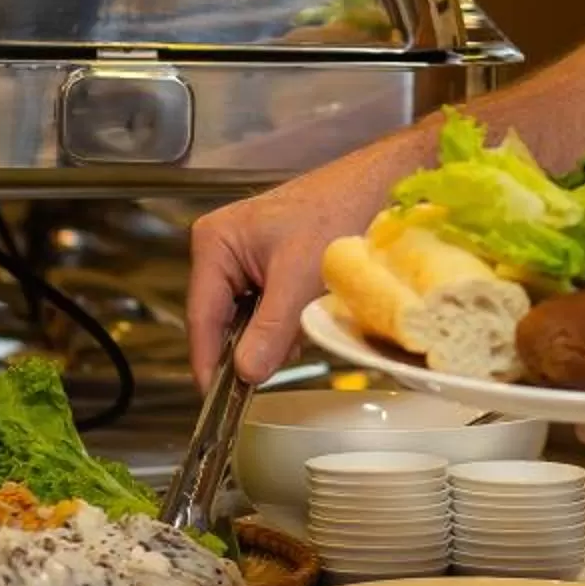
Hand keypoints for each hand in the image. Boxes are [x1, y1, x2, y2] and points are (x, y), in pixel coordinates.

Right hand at [187, 163, 385, 386]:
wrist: (382, 185)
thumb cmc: (341, 210)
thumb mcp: (301, 279)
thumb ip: (270, 330)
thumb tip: (246, 373)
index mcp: (215, 242)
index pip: (202, 317)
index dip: (209, 363)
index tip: (218, 401)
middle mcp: (223, 248)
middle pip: (223, 321)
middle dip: (252, 345)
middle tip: (279, 363)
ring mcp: (248, 257)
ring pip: (249, 319)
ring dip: (275, 333)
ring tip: (305, 322)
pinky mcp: (273, 265)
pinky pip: (269, 308)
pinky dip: (288, 320)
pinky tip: (310, 311)